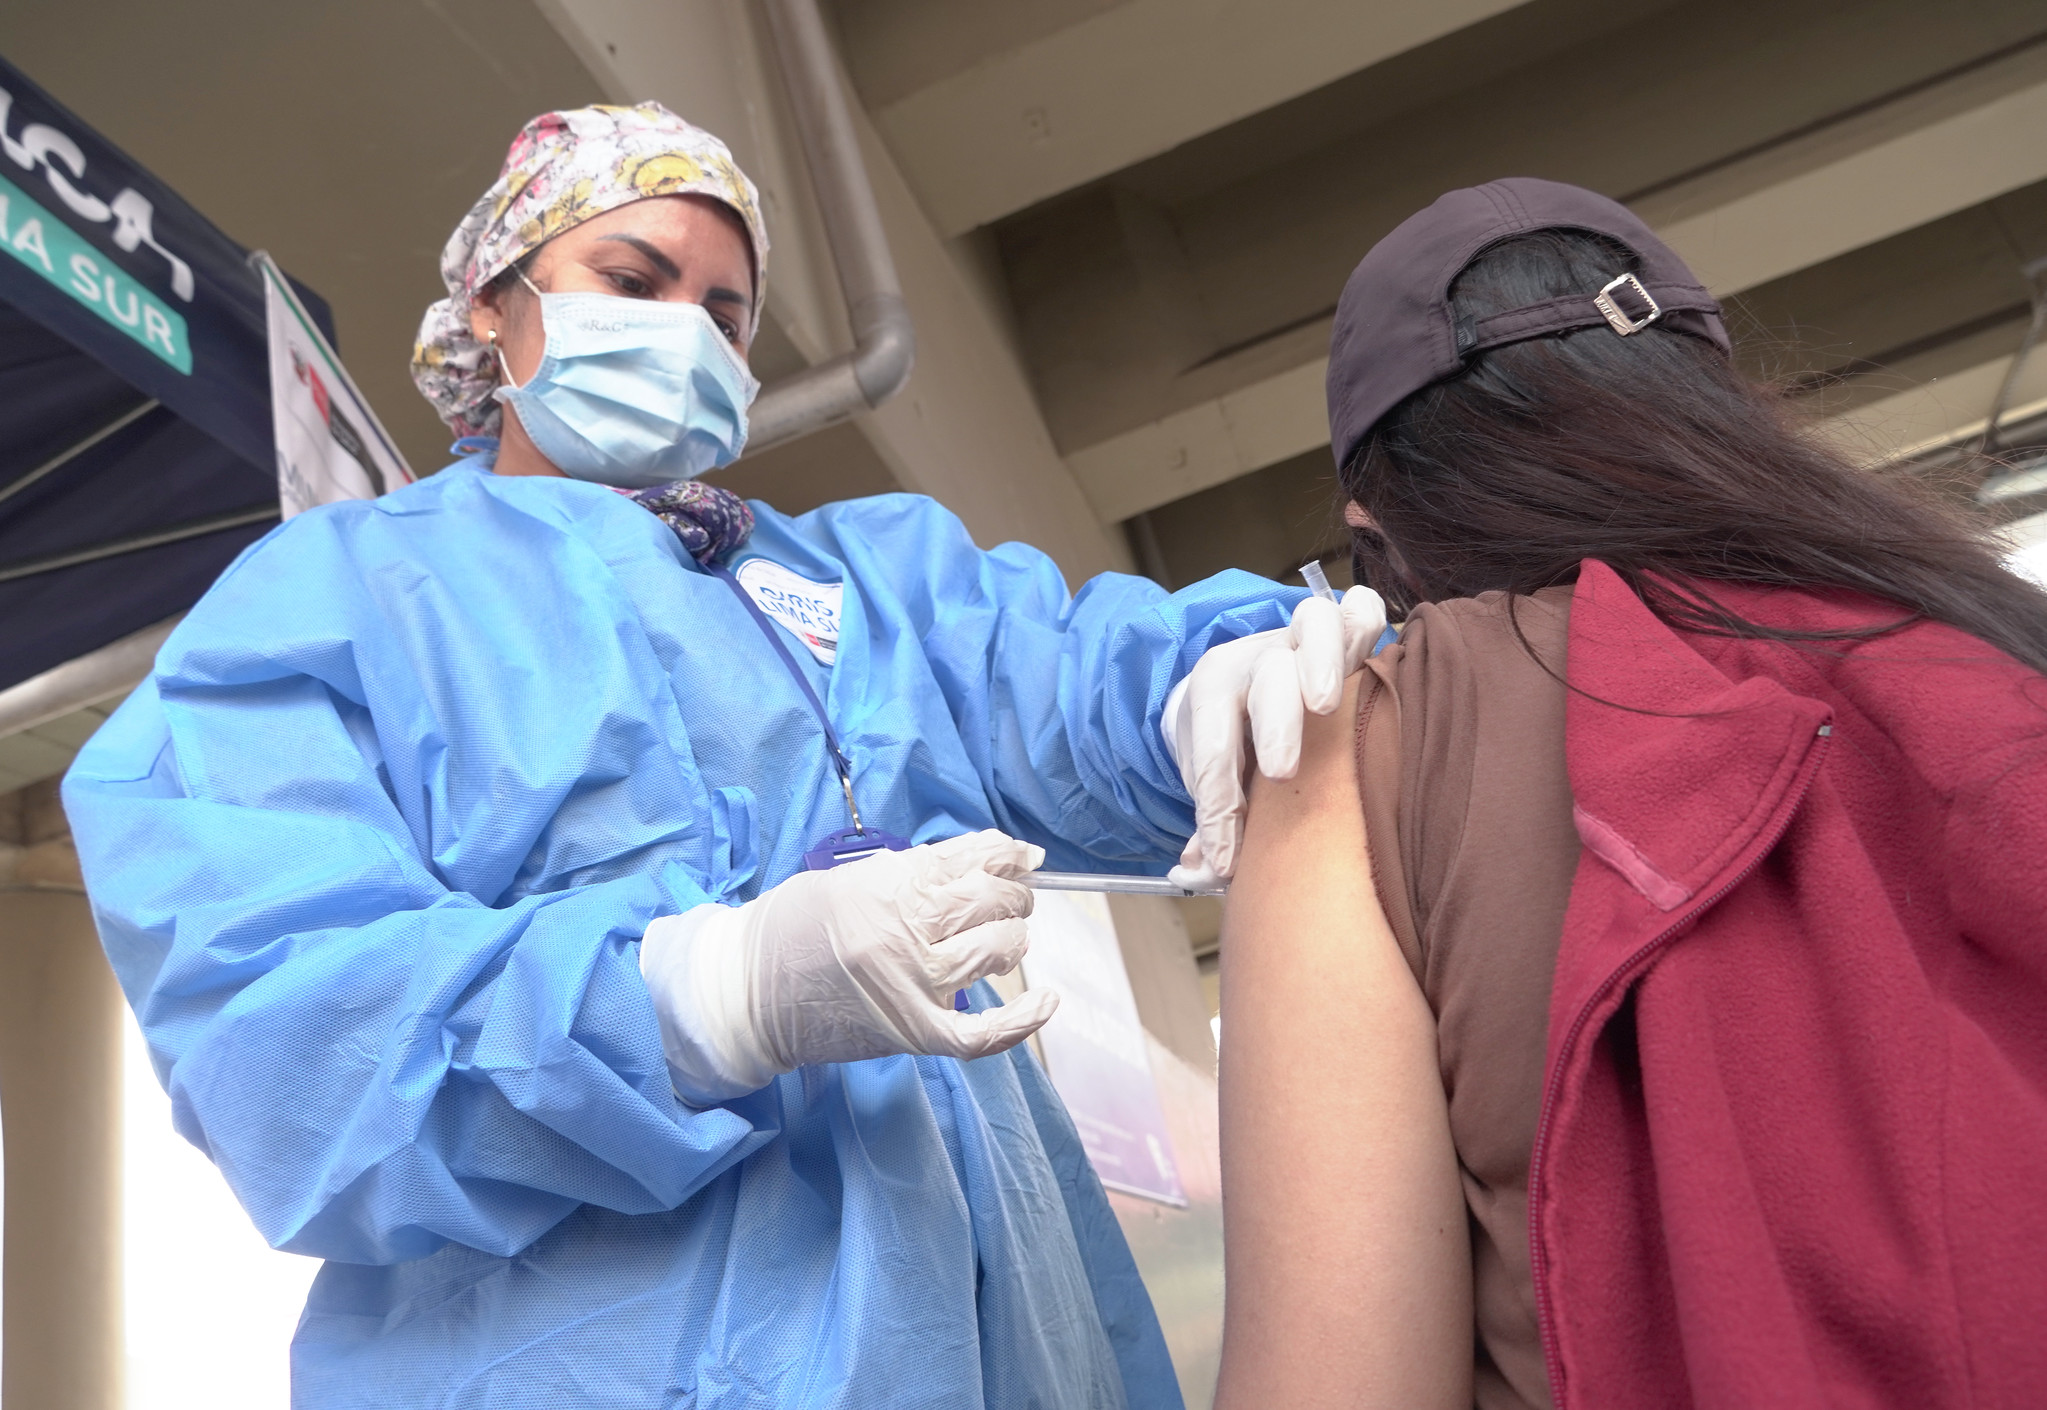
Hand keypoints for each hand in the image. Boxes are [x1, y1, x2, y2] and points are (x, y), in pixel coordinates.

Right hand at [639, 830, 1059, 1103]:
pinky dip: (1022, 1019)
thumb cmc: (791, 928)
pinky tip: (1048, 1001)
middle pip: (989, 901)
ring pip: (993, 950)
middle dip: (1014, 894)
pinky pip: (983, 1033)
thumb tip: (975, 862)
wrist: (746, 993)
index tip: (1024, 855)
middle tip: (1016, 896)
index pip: (970, 858)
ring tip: (1012, 932)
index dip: (1007, 853)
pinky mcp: (914, 1032)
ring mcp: (915, 982)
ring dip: (1013, 936)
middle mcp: (908, 928)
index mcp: (890, 883)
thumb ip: (908, 871)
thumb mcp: (848, 880)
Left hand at [1164, 586, 1387, 885]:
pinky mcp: (1346, 628)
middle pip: (1264, 674)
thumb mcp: (1215, 776)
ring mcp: (1303, 639)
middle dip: (1271, 722)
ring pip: (1312, 624)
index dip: (1219, 807)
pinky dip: (1369, 625)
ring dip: (1319, 663)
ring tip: (1325, 706)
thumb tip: (1194, 872)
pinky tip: (1376, 665)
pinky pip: (1362, 607)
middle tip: (1280, 772)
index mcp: (1214, 690)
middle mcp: (1258, 657)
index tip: (1227, 860)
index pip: (1212, 746)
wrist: (1251, 681)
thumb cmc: (1238, 738)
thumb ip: (1211, 823)